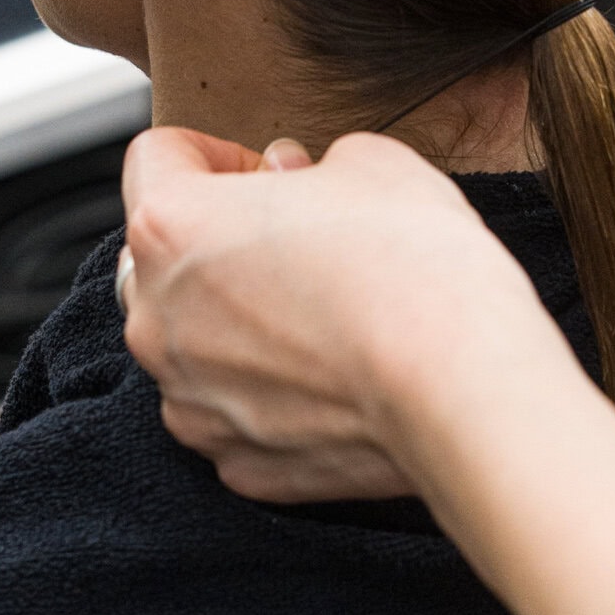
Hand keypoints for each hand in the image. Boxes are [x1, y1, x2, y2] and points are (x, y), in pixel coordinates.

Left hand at [119, 125, 549, 501]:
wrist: (460, 387)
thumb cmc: (413, 261)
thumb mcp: (372, 161)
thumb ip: (310, 166)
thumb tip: (292, 183)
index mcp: (169, 227)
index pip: (156, 158)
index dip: (218, 154)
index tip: (269, 174)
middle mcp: (155, 318)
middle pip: (169, 260)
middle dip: (225, 244)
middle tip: (305, 243)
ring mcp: (187, 399)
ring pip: (197, 343)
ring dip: (243, 322)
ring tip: (330, 318)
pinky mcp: (234, 460)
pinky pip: (236, 411)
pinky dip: (273, 393)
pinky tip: (338, 380)